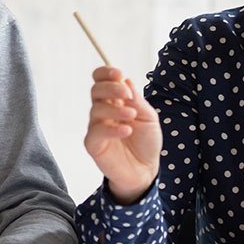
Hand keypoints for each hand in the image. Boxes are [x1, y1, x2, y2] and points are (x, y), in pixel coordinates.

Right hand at [84, 66, 159, 203]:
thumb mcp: (149, 118)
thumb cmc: (146, 142)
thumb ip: (137, 100)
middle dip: (110, 87)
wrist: (146, 170)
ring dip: (115, 109)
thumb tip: (126, 80)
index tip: (118, 73)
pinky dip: (111, 129)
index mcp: (115, 101)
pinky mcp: (93, 144)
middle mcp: (103, 111)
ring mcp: (97, 127)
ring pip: (96, 109)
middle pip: (95, 90)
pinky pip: (96, 131)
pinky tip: (126, 131)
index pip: (102, 80)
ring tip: (132, 116)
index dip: (106, 73)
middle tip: (127, 94)